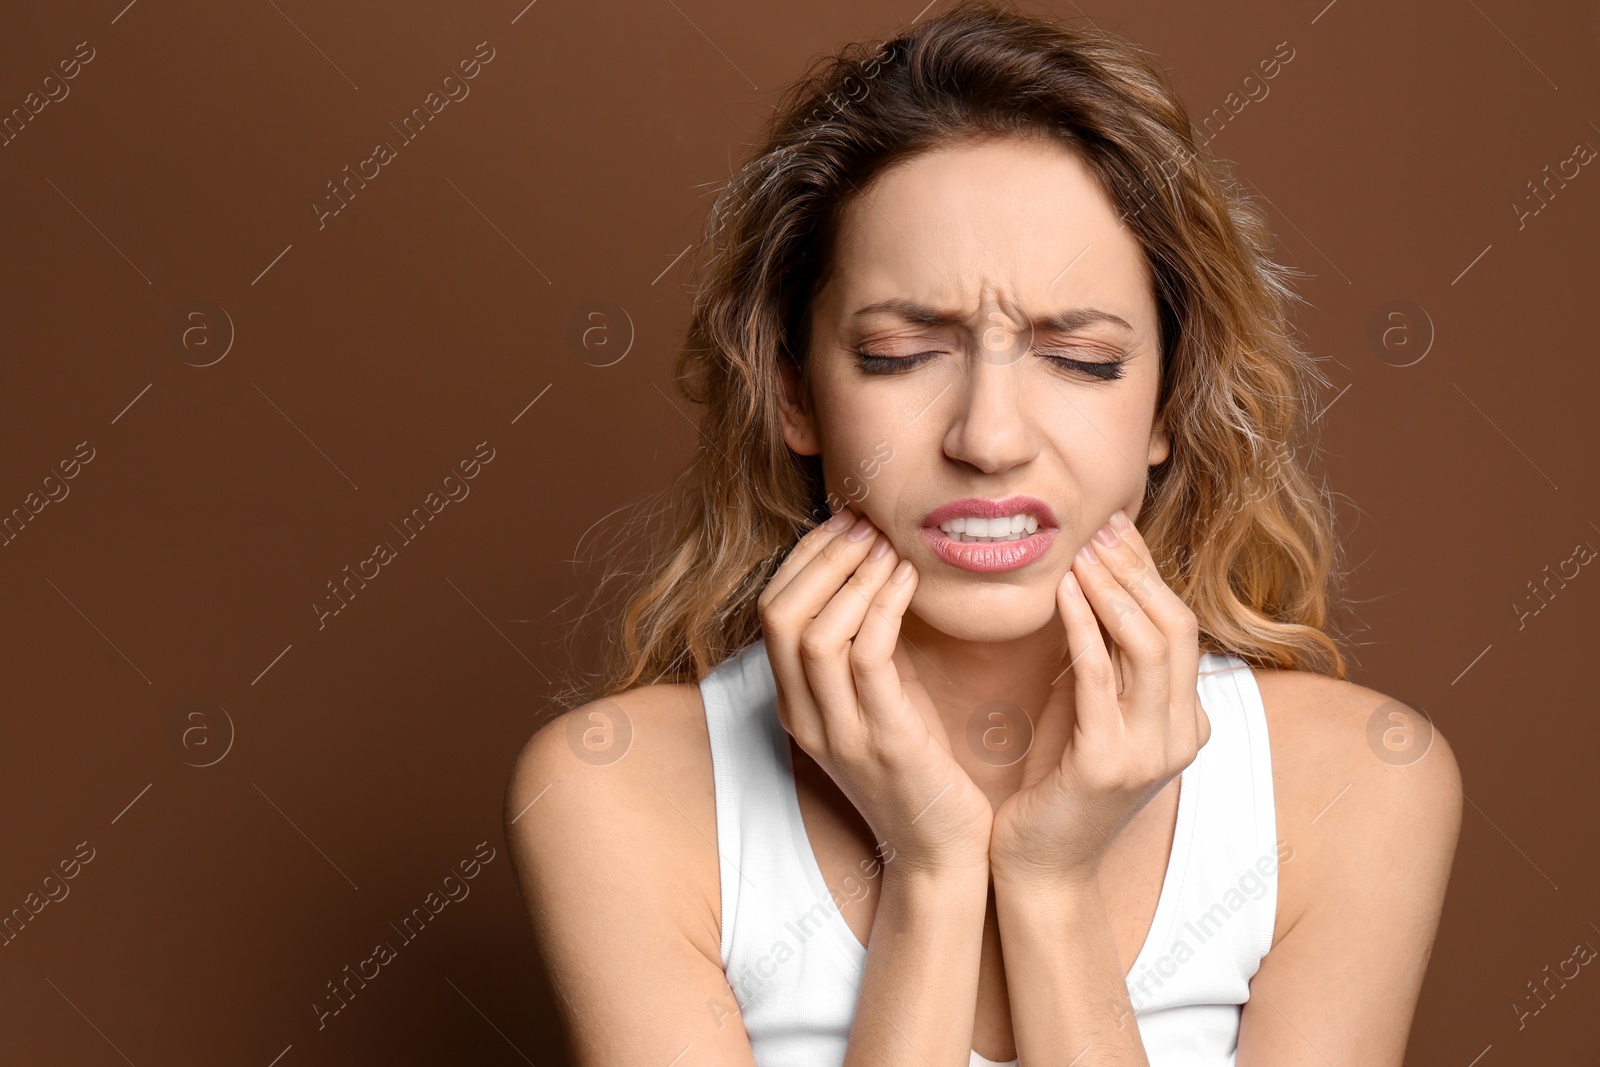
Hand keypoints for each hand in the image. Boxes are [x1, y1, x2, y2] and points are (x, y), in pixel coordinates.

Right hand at [757, 508, 994, 877]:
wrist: (943, 851)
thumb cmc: (920, 769)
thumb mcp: (878, 701)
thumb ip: (863, 649)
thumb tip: (873, 571)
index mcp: (796, 705)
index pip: (772, 613)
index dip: (805, 559)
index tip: (847, 522)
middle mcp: (806, 718)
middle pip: (780, 616)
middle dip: (822, 557)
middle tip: (867, 523)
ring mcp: (840, 733)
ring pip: (816, 633)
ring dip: (855, 576)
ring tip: (891, 545)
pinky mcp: (885, 742)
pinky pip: (868, 658)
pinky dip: (884, 607)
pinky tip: (912, 581)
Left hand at [989, 508, 1209, 887]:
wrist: (1038, 864)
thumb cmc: (1055, 781)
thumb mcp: (1090, 711)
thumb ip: (1105, 660)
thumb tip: (1093, 583)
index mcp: (1184, 719)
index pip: (1179, 626)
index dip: (1148, 572)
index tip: (1115, 528)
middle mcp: (1181, 733)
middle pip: (1174, 627)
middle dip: (1136, 570)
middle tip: (1101, 526)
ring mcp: (1151, 752)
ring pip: (1148, 645)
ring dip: (1112, 589)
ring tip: (1081, 550)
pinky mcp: (1108, 765)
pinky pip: (1101, 679)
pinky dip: (1083, 628)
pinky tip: (1062, 593)